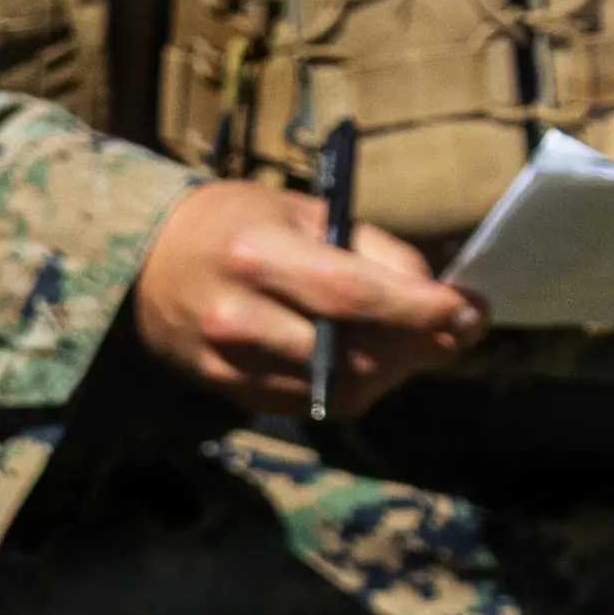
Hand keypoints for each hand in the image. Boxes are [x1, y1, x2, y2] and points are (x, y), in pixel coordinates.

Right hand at [129, 177, 480, 418]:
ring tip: (411, 341)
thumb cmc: (234, 224)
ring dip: (392, 369)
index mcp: (257, 255)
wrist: (143, 260)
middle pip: (354, 351)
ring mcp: (229, 362)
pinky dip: (352, 384)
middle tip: (458, 327)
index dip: (420, 309)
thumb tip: (437, 297)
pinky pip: (313, 403)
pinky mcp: (227, 390)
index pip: (353, 294)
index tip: (470, 310)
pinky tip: (363, 357)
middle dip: (421, 343)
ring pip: (340, 388)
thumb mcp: (301, 211)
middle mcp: (237, 316)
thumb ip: (369, 250)